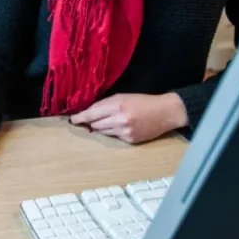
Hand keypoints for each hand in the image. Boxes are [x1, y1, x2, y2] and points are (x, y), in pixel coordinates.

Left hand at [69, 93, 187, 143]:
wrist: (165, 112)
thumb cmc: (143, 101)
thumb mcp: (122, 97)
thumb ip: (105, 104)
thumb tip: (88, 112)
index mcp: (116, 106)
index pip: (91, 114)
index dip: (80, 118)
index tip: (72, 120)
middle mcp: (119, 120)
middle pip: (94, 125)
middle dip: (92, 122)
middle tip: (93, 118)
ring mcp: (125, 132)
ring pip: (102, 132)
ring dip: (102, 127)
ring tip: (112, 120)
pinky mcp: (130, 140)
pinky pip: (114, 137)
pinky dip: (114, 132)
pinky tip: (123, 126)